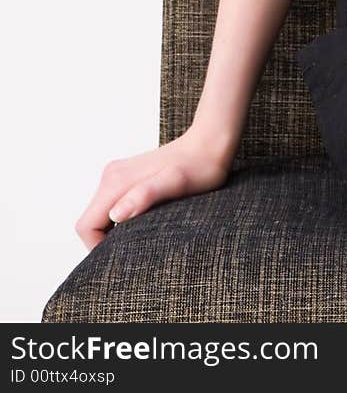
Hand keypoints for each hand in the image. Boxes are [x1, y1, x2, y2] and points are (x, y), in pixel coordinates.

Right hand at [74, 128, 233, 250]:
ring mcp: (118, 175)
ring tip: (145, 230)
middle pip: (91, 220)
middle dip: (106, 240)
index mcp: (116, 181)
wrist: (209, 144)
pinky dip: (122, 219)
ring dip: (115, 229)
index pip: (85, 226)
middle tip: (137, 244)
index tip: (122, 254)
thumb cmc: (197, 168)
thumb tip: (115, 214)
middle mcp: (111, 175)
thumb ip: (144, 196)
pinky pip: (112, 205)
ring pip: (101, 213)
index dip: (96, 248)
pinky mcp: (128, 177)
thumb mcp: (175, 185)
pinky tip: (147, 218)